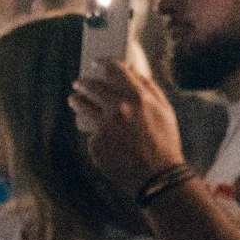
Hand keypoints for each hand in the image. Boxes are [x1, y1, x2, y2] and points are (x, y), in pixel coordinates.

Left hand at [70, 58, 186, 201]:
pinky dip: (94, 132)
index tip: (96, 63)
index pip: (115, 70)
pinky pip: (91, 133)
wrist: (158, 176)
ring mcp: (105, 127)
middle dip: (83, 83)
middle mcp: (119, 108)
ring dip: (76, 101)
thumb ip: (150, 88)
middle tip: (78, 83)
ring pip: (82, 107)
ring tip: (74, 100)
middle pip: (92, 87)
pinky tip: (100, 136)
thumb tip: (134, 72)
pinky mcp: (96, 144)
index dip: (103, 63)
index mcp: (138, 97)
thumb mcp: (165, 111)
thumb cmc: (165, 142)